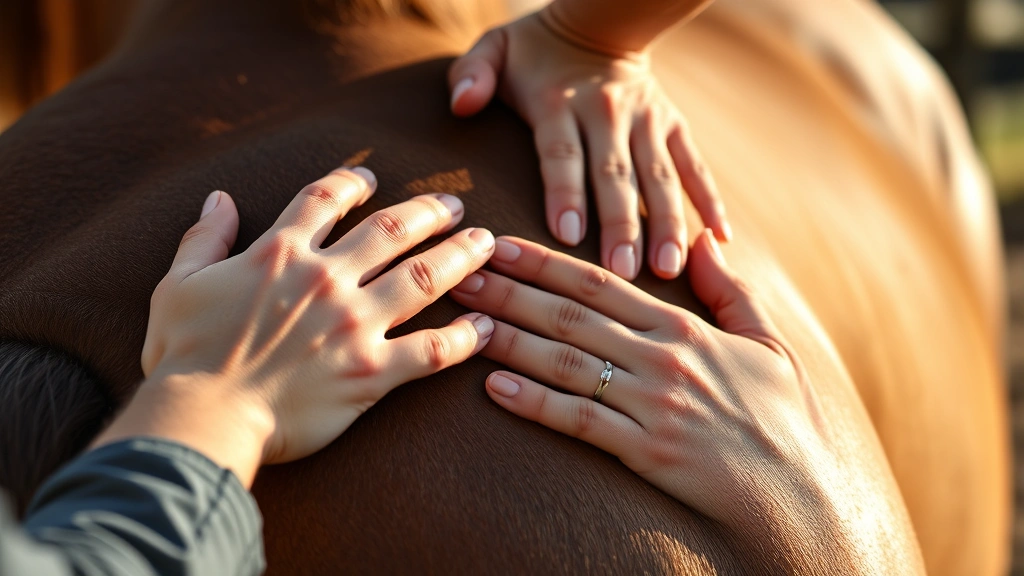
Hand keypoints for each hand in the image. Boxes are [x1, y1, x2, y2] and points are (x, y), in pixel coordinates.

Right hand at [94, 167, 495, 485]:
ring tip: (485, 242)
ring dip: (460, 257)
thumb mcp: (179, 284)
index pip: (325, 200)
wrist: (202, 417)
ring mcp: (355, 324)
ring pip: (424, 278)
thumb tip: (220, 198)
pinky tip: (486, 327)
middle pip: (393, 230)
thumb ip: (204, 238)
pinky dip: (464, 338)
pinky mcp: (373, 372)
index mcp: (281, 253)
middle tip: (454, 205)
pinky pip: (433, 350)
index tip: (371, 179)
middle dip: (429, 212)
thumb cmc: (184, 356)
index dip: (352, 183)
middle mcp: (327, 279)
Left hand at [448, 10, 729, 280]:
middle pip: (614, 175)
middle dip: (621, 224)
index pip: (561, 152)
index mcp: (558, 103)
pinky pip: (695, 167)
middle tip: (624, 272)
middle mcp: (606, 113)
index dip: (564, 191)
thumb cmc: (534, 52)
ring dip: (667, 223)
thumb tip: (462, 103)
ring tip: (670, 268)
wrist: (601, 24)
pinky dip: (710, 201)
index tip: (567, 234)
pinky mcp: (674, 127)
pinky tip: (720, 241)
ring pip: (659, 177)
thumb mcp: (494, 50)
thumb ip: (473, 74)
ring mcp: (647, 122)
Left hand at [450, 231, 870, 566]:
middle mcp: (662, 358)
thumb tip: (702, 240)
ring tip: (463, 322)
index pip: (599, 283)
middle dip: (508, 291)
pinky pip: (581, 422)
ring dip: (510, 339)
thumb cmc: (784, 415)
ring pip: (567, 361)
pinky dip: (537, 403)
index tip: (499, 244)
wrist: (801, 490)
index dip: (543, 262)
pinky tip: (497, 388)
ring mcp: (653, 404)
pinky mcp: (647, 451)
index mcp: (683, 327)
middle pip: (570, 316)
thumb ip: (729, 291)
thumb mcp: (767, 342)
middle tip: (459, 273)